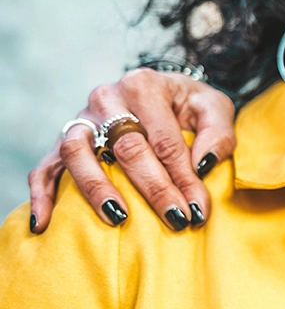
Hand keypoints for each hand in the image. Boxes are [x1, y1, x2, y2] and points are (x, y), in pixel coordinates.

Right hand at [28, 69, 236, 232]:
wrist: (161, 93)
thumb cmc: (189, 105)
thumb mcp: (214, 107)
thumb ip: (218, 132)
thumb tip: (202, 164)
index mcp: (144, 85)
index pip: (165, 140)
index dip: (183, 178)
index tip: (198, 210)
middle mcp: (107, 98)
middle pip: (127, 148)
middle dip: (154, 189)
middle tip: (176, 219)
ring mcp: (81, 119)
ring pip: (78, 152)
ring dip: (97, 188)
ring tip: (119, 217)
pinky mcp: (63, 140)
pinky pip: (45, 167)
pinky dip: (42, 194)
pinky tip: (46, 223)